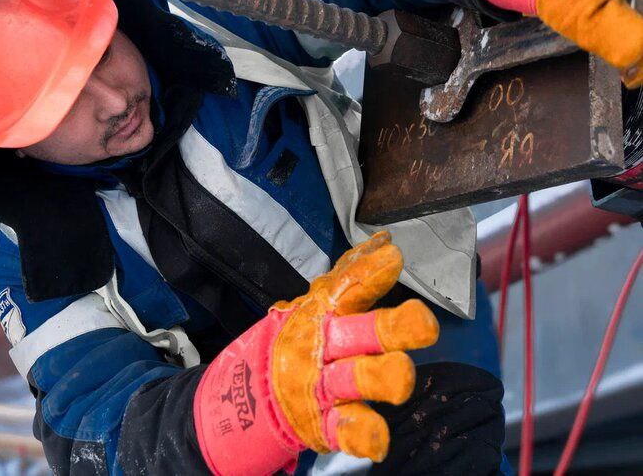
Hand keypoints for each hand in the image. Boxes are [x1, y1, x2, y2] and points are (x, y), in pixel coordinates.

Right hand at [193, 232, 438, 474]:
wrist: (256, 389)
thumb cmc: (306, 339)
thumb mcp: (320, 303)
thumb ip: (353, 275)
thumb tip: (386, 241)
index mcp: (325, 311)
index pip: (348, 287)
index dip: (370, 272)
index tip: (393, 258)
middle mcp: (326, 345)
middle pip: (364, 333)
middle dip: (394, 328)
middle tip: (425, 324)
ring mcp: (322, 384)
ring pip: (356, 379)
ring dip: (381, 376)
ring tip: (403, 377)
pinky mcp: (322, 423)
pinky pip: (344, 429)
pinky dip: (362, 435)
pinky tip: (378, 440)